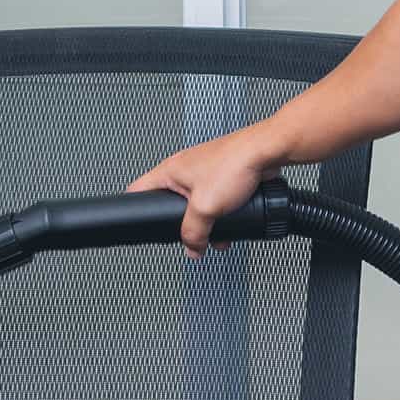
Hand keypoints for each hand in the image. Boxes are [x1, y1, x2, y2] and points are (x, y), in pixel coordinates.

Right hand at [125, 130, 273, 257]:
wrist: (265, 152)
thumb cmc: (234, 163)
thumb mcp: (205, 207)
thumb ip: (194, 232)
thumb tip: (192, 248)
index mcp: (169, 171)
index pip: (138, 190)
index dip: (134, 209)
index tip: (139, 224)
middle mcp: (184, 169)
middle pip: (171, 204)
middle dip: (183, 224)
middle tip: (190, 236)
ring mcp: (203, 172)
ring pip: (196, 205)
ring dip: (206, 223)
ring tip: (216, 235)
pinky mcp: (222, 175)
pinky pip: (215, 200)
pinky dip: (220, 214)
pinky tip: (231, 223)